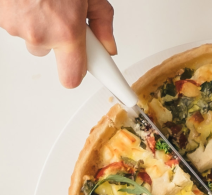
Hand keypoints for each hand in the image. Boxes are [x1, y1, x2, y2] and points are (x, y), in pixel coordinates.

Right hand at [0, 0, 115, 87]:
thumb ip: (103, 23)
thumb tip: (109, 46)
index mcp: (66, 32)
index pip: (72, 78)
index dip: (77, 72)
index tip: (86, 70)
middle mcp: (40, 34)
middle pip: (50, 54)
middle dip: (56, 39)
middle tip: (60, 15)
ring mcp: (16, 26)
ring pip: (31, 38)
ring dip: (38, 25)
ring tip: (43, 0)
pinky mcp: (0, 18)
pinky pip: (15, 23)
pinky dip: (21, 13)